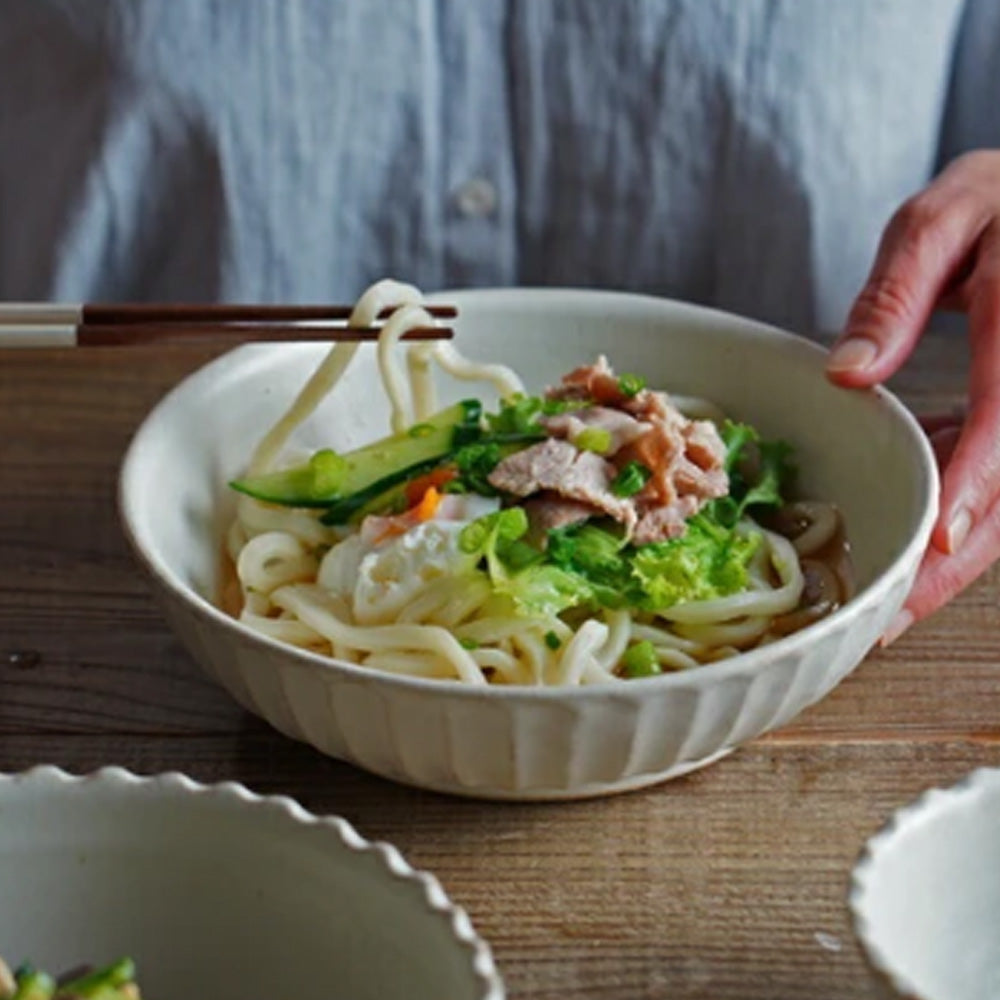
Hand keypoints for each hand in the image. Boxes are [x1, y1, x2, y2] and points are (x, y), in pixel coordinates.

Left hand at [825, 150, 999, 643]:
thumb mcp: (946, 216)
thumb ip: (901, 290)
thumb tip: (848, 373)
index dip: (981, 483)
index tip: (940, 541)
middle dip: (960, 559)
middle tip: (893, 618)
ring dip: (958, 557)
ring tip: (894, 607)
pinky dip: (959, 513)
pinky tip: (912, 544)